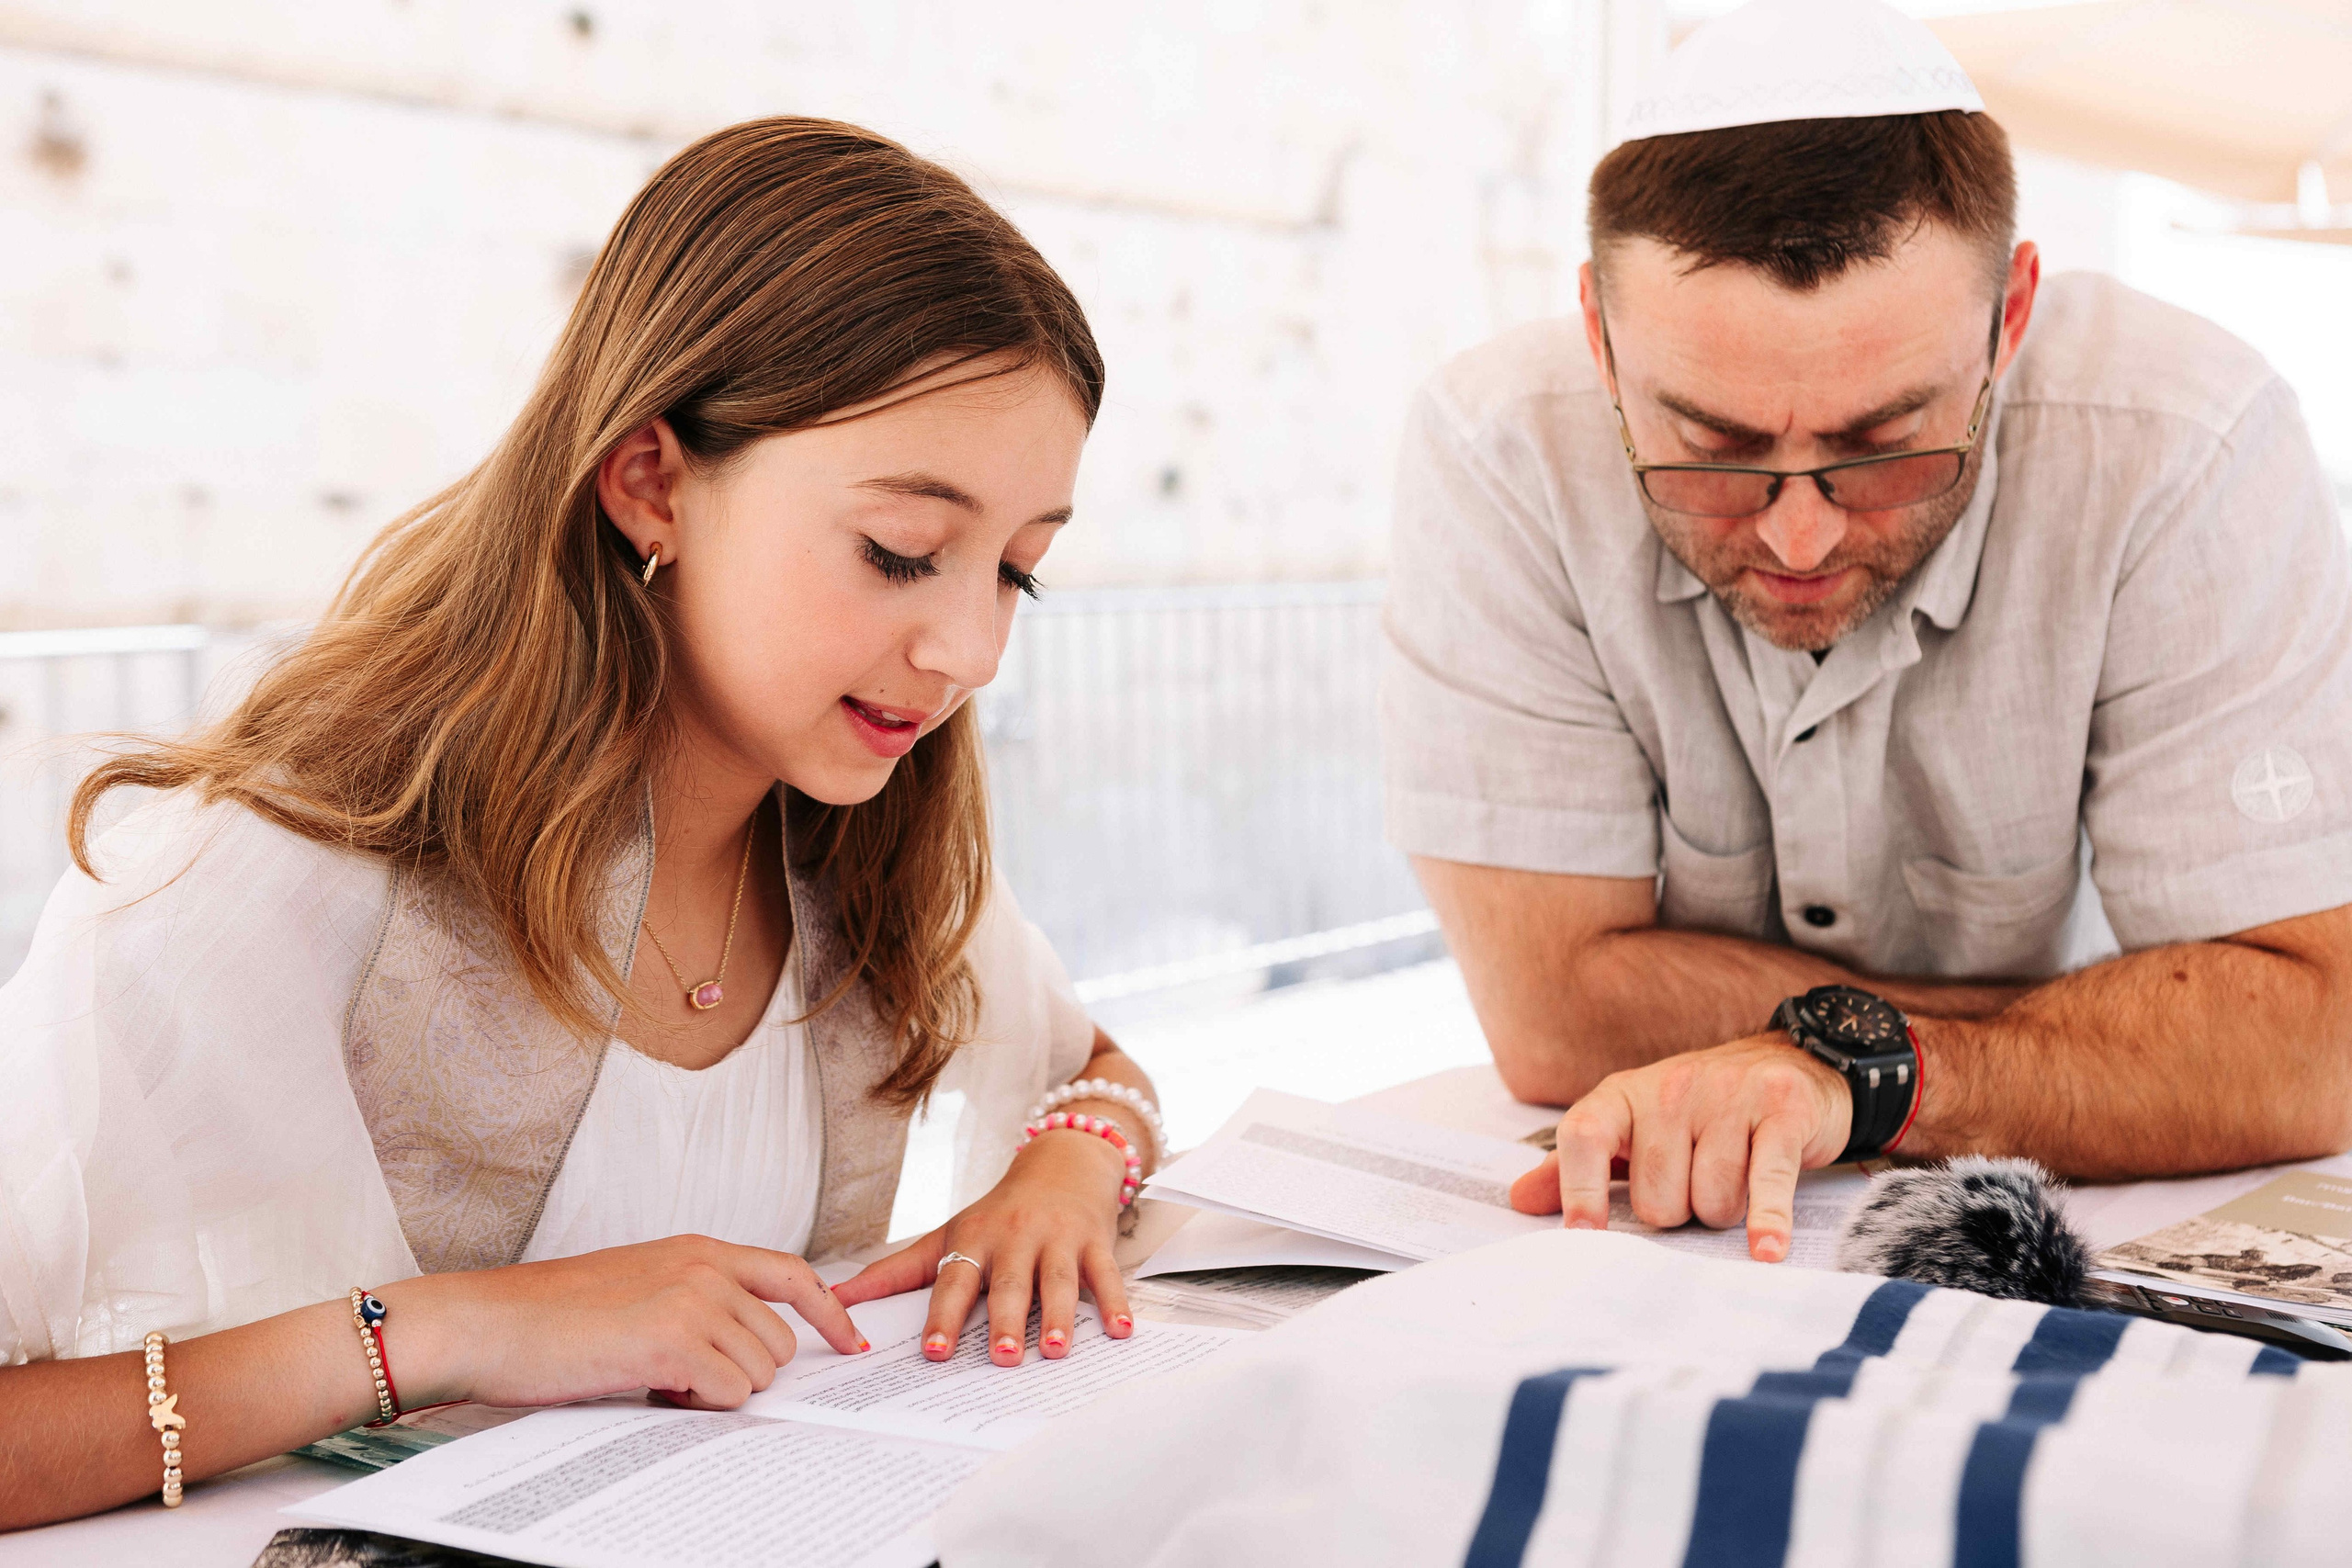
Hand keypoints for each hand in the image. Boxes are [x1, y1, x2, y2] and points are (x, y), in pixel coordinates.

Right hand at [385, 1235, 867, 1410]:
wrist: (487, 1324)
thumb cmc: (549, 1318)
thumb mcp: (637, 1288)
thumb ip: (693, 1302)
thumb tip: (737, 1351)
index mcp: (698, 1250)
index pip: (793, 1274)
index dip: (831, 1312)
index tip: (853, 1343)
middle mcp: (704, 1266)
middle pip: (780, 1341)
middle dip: (745, 1373)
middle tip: (683, 1383)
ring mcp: (692, 1300)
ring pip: (758, 1372)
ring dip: (717, 1392)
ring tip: (656, 1382)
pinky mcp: (672, 1340)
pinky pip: (727, 1393)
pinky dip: (697, 1407)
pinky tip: (650, 1391)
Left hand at [833, 1130, 1133, 1365]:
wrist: (1062, 1162)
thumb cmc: (998, 1213)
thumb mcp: (947, 1235)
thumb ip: (896, 1272)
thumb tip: (837, 1298)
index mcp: (975, 1241)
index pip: (955, 1282)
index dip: (944, 1317)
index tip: (934, 1352)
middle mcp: (1016, 1238)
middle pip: (1010, 1284)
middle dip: (1004, 1321)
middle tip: (999, 1358)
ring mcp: (1058, 1239)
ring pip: (1059, 1281)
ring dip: (1059, 1317)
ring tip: (1053, 1351)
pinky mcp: (1094, 1242)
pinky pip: (1106, 1275)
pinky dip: (1116, 1303)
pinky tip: (1121, 1332)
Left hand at [1508, 1034, 1850, 1261]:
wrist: (1791, 1061)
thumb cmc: (1700, 1110)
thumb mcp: (1634, 1125)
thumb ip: (1578, 1164)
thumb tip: (1520, 1199)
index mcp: (1624, 1093)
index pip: (1584, 1136)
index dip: (1578, 1189)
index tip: (1582, 1236)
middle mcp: (1670, 1088)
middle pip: (1657, 1196)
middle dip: (1678, 1212)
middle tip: (1694, 1189)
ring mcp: (1728, 1096)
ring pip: (1712, 1199)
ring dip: (1724, 1212)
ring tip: (1733, 1183)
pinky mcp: (1782, 1111)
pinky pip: (1767, 1182)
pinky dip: (1767, 1221)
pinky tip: (1766, 1250)